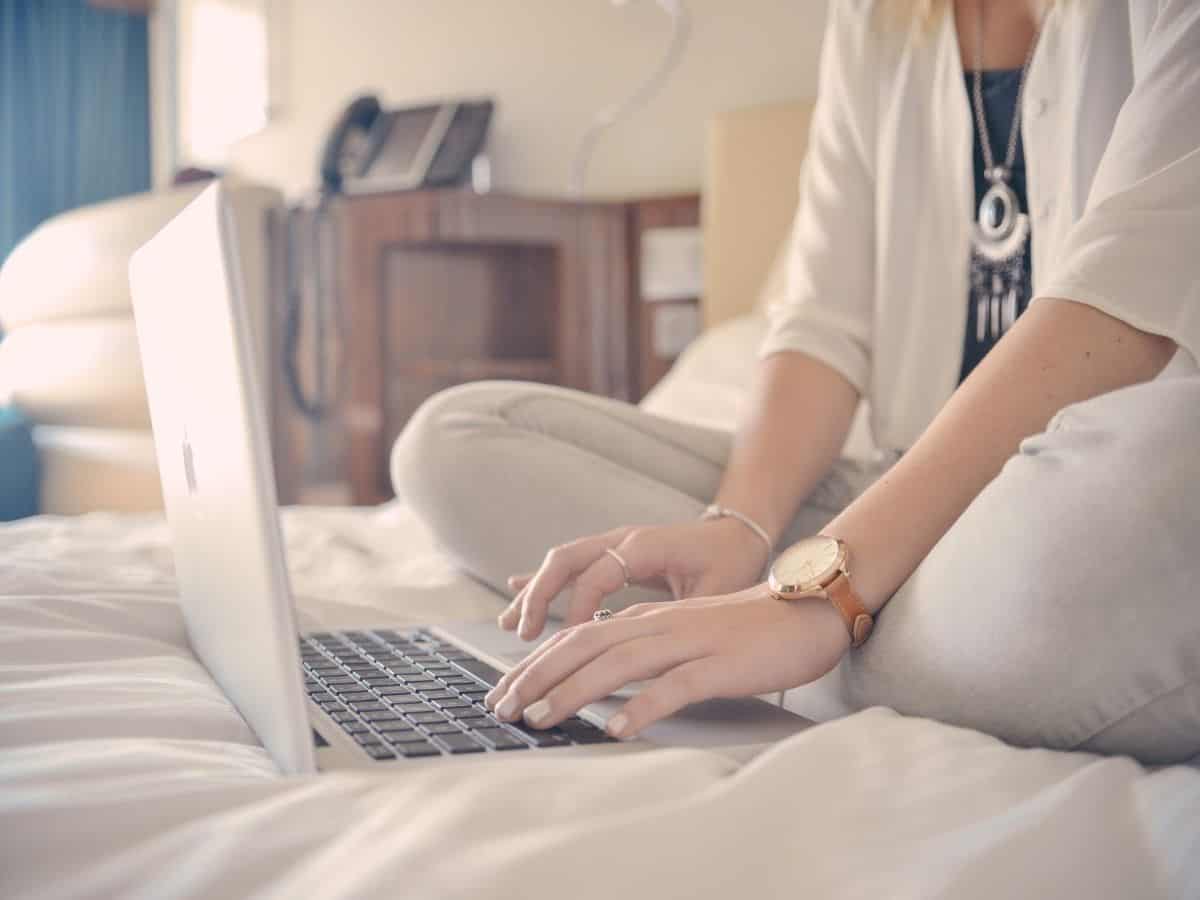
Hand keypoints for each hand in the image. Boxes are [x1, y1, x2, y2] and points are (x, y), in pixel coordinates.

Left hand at [484, 584, 850, 738]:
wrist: (807, 610)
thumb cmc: (746, 629)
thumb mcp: (685, 634)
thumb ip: (645, 648)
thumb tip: (602, 678)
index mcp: (649, 620)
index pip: (577, 637)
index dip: (536, 664)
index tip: (504, 692)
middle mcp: (660, 626)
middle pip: (584, 646)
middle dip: (536, 677)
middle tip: (501, 708)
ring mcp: (689, 643)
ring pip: (618, 663)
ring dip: (573, 692)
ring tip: (540, 718)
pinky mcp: (720, 665)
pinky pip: (675, 686)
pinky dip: (642, 707)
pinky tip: (617, 728)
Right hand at [500, 518, 770, 640]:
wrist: (739, 532)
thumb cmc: (731, 562)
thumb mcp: (716, 590)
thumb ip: (683, 612)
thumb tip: (655, 646)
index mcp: (646, 546)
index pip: (598, 575)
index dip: (580, 608)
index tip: (570, 642)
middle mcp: (623, 539)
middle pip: (566, 560)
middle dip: (539, 597)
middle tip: (523, 635)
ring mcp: (614, 544)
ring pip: (561, 562)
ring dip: (534, 592)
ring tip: (510, 626)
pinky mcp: (612, 554)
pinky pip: (570, 566)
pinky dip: (543, 581)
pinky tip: (516, 592)